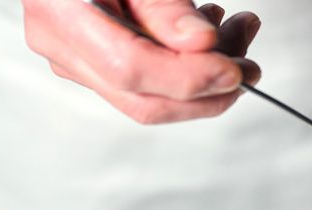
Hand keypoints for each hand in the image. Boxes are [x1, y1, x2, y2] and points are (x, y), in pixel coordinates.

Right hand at [22, 0, 260, 123]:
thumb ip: (162, 4)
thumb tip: (200, 43)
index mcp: (61, 13)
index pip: (129, 68)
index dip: (188, 78)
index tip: (234, 71)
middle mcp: (62, 47)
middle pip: (142, 99)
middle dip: (206, 91)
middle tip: (250, 66)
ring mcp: (76, 60)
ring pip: (149, 97)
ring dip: (204, 76)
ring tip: (239, 32)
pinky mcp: (95, 63)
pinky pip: (146, 82)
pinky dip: (185, 67)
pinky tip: (211, 35)